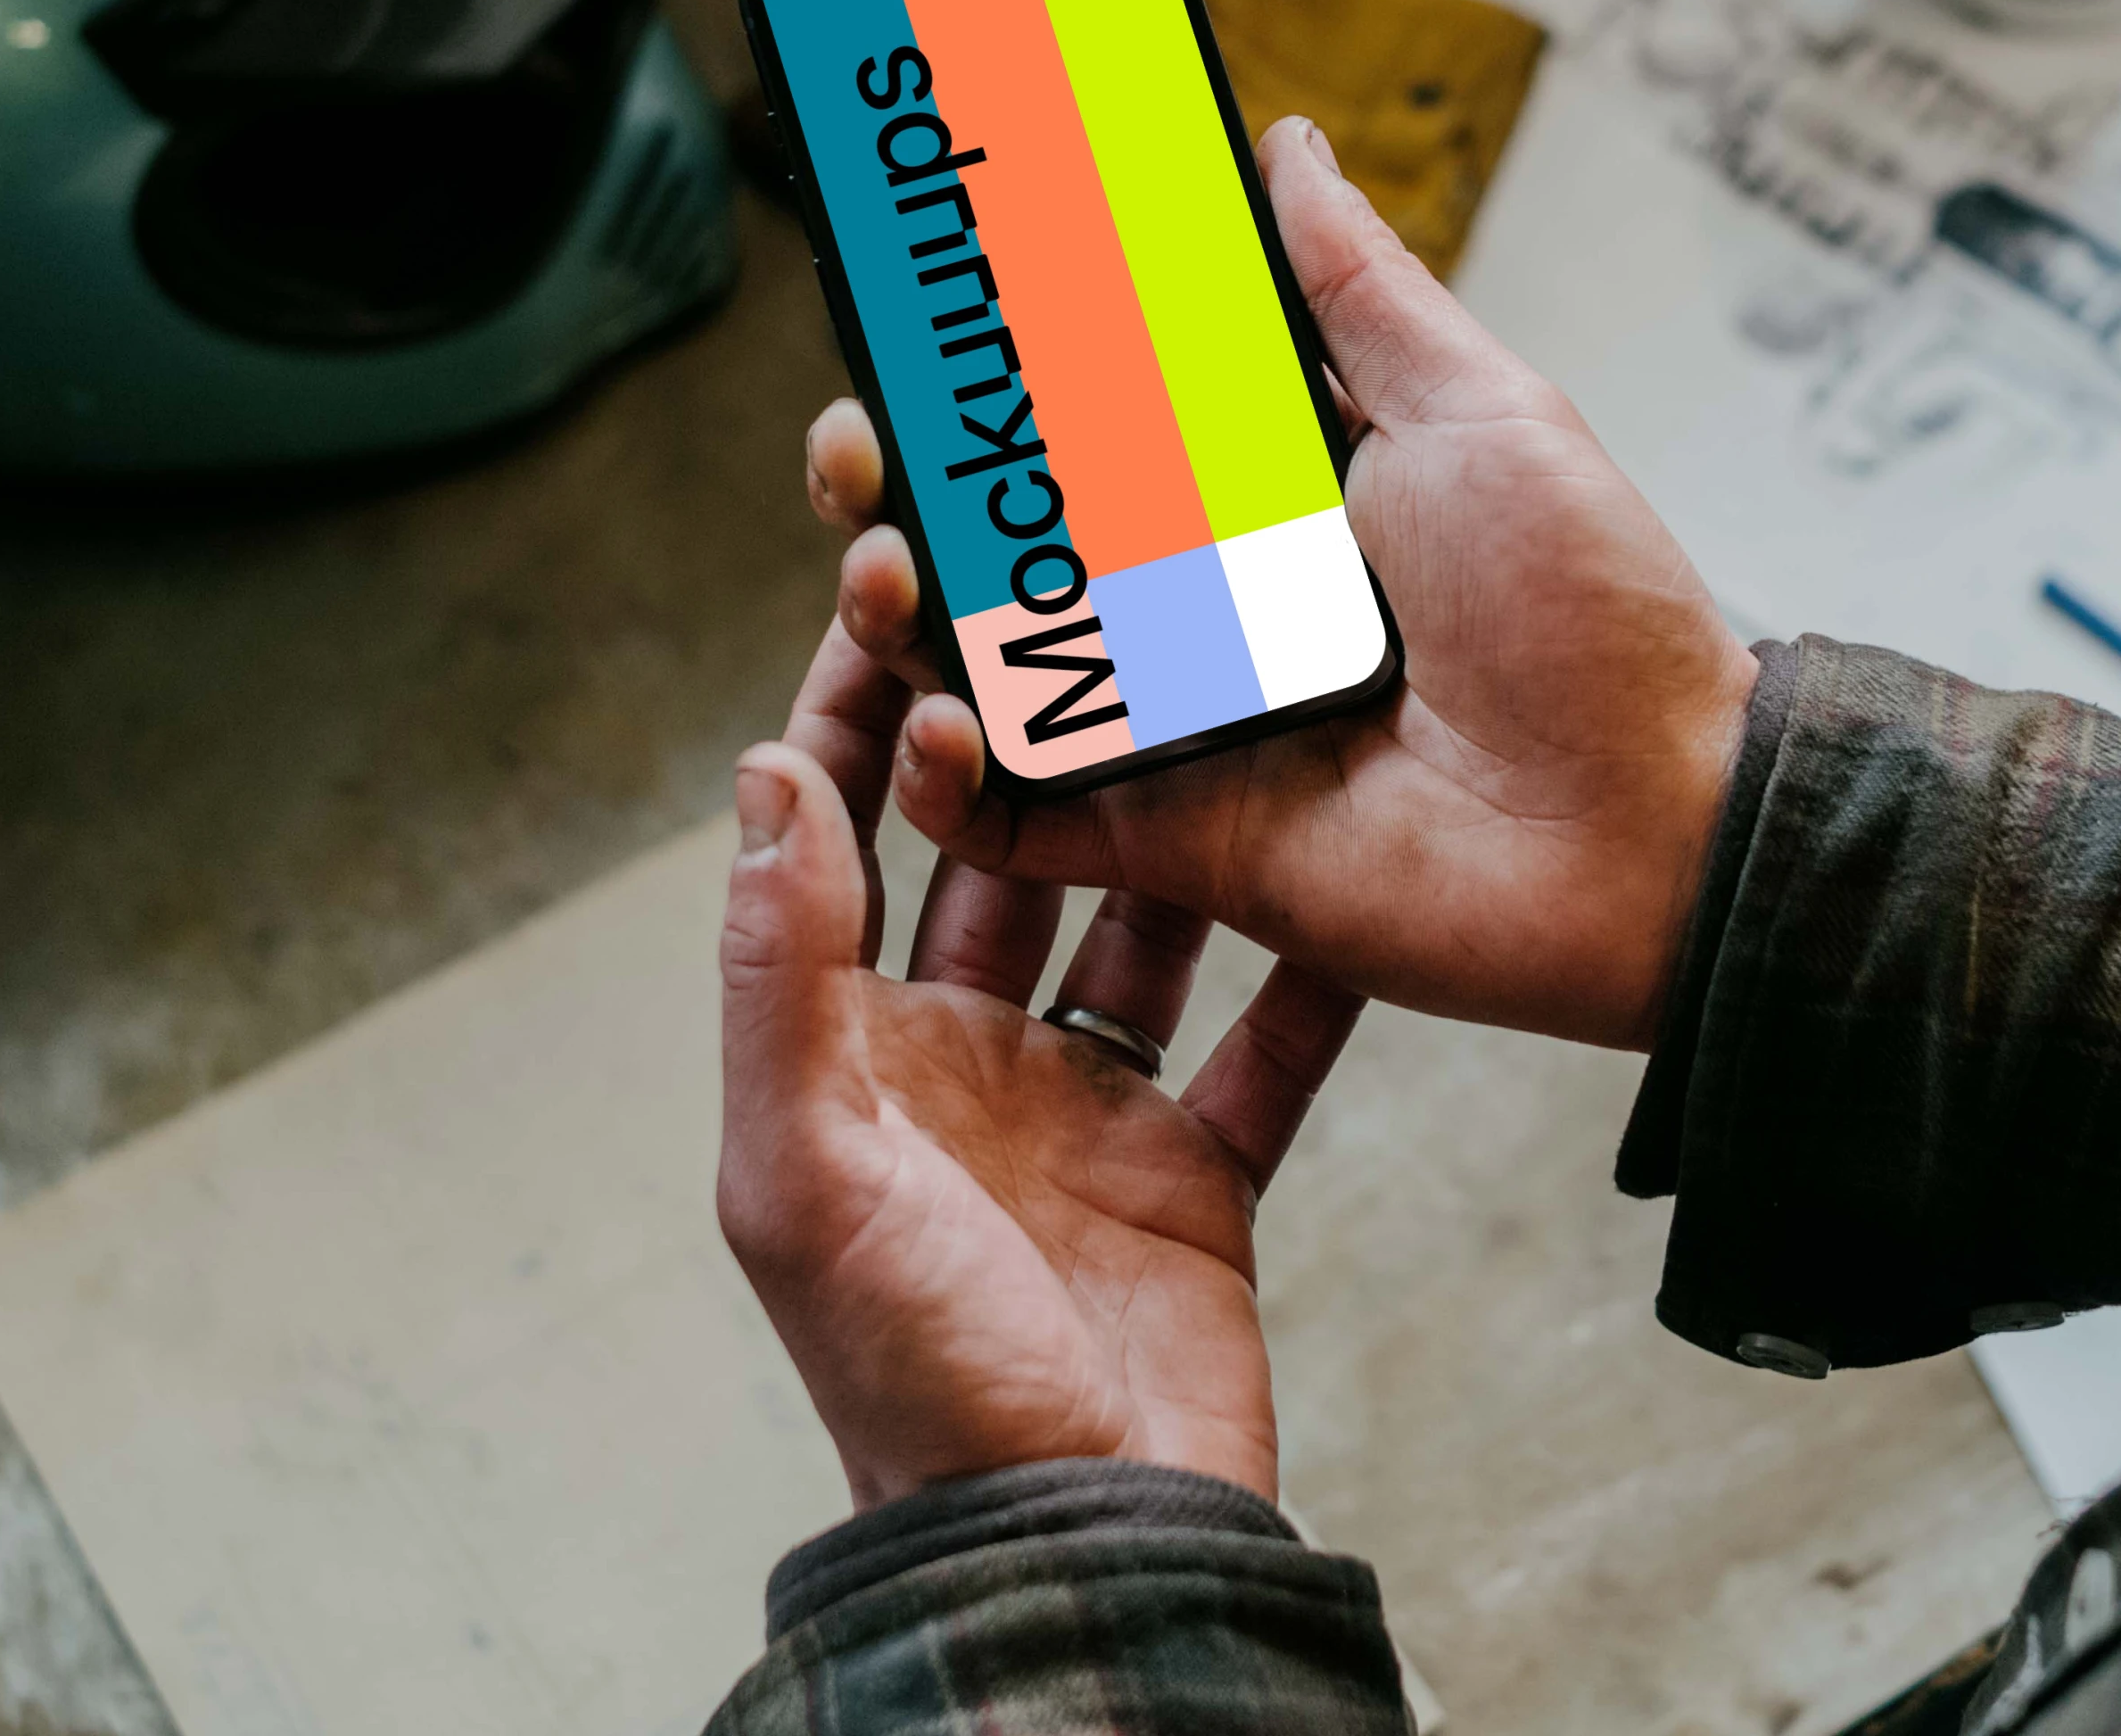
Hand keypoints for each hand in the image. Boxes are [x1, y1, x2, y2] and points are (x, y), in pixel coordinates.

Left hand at [718, 620, 1366, 1508]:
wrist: (1077, 1547)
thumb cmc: (910, 1384)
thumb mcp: (806, 1172)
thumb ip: (782, 973)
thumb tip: (759, 779)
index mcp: (849, 1058)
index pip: (841, 839)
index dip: (859, 709)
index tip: (893, 573)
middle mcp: (962, 1065)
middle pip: (1000, 854)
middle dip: (1033, 730)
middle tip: (1083, 598)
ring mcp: (1083, 1112)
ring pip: (1142, 920)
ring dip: (1179, 818)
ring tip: (1230, 687)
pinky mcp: (1196, 1170)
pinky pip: (1269, 1044)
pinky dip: (1317, 968)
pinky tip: (1361, 867)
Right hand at [807, 117, 1760, 1049]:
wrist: (1650, 829)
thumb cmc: (1590, 619)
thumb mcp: (1477, 410)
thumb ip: (1358, 289)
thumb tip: (1288, 145)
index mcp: (1267, 494)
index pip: (1091, 417)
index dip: (994, 373)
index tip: (915, 308)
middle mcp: (1205, 603)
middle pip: (1009, 533)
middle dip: (909, 481)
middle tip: (862, 439)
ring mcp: (1180, 724)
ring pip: (987, 660)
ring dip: (901, 609)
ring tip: (882, 564)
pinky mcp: (1170, 840)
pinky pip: (1021, 811)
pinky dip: (954, 772)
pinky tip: (940, 714)